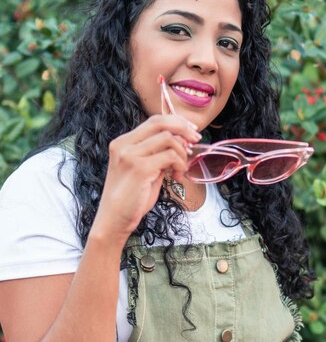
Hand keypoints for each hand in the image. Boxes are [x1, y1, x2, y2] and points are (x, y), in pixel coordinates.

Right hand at [91, 114, 200, 244]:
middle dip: (183, 129)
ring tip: (180, 170)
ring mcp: (130, 155)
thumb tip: (181, 143)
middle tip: (196, 141)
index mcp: (123, 142)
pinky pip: (170, 156)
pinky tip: (176, 177)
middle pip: (161, 123)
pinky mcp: (140, 168)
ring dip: (182, 153)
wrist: (113, 220)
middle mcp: (124, 144)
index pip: (154, 121)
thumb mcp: (144, 170)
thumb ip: (157, 155)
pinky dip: (179, 165)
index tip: (191, 131)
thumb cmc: (130, 198)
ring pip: (168, 139)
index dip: (176, 122)